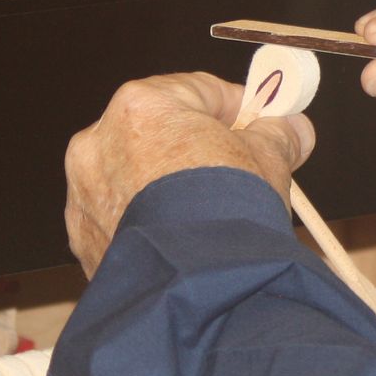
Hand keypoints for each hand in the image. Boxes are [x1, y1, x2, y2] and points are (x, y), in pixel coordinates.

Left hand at [63, 72, 313, 276]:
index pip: (198, 90)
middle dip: (197, 147)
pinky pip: (120, 216)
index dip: (236, 108)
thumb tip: (292, 130)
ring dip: (167, 185)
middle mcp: (100, 141)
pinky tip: (181, 240)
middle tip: (237, 168)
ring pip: (135, 175)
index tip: (260, 124)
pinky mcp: (83, 239)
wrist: (196, 285)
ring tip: (208, 213)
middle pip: (160, 131)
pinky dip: (147, 222)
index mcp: (141, 105)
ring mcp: (85, 192)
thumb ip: (278, 135)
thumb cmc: (226, 210)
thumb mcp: (269, 160)